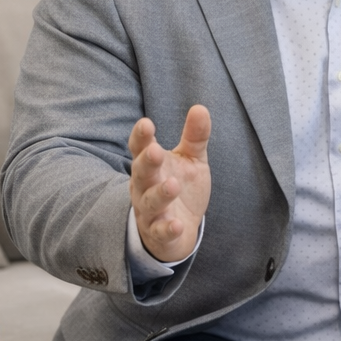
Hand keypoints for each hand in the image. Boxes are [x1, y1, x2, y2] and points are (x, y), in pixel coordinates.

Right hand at [128, 105, 210, 262]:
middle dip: (147, 162)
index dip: (141, 137)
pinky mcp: (159, 233)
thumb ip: (195, 137)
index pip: (140, 148)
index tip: (146, 123)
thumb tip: (200, 107)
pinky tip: (177, 224)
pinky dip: (167, 228)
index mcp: (151, 165)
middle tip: (155, 151)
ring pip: (149, 202)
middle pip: (141, 173)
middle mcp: (145, 187)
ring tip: (172, 185)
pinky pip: (160, 231)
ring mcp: (150, 211)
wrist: (178, 229)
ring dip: (160, 194)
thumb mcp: (191, 160)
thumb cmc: (180, 187)